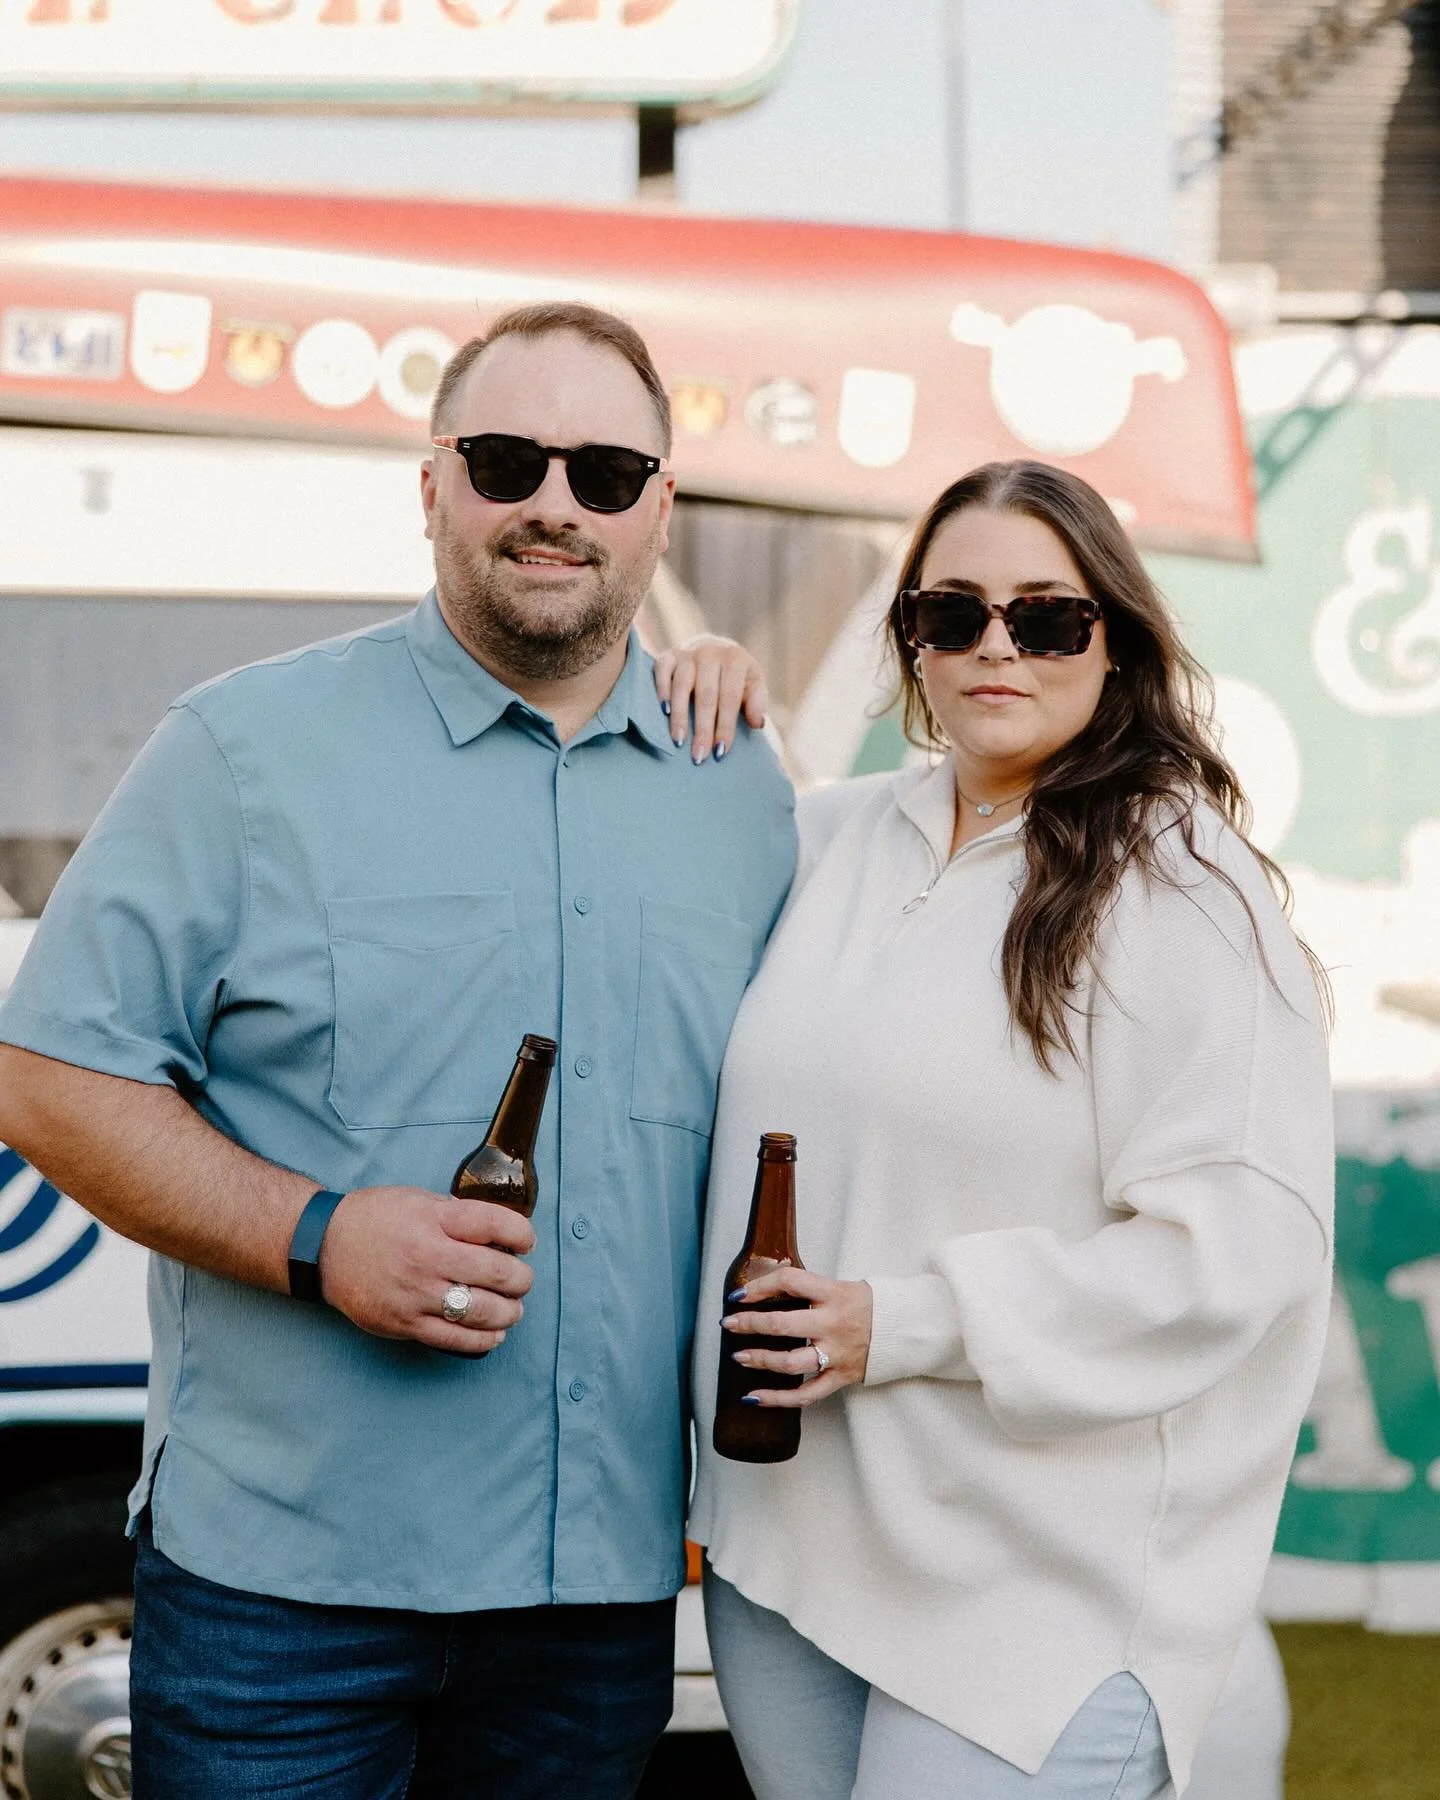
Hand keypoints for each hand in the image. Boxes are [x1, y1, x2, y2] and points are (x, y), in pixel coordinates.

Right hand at [318, 1186, 535, 1356]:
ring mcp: (416, 1294)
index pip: (494, 1225)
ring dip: (510, 1312)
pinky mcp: (404, 1323)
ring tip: (514, 1308)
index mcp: (432, 1220)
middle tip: (523, 1279)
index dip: (521, 1234)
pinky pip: (454, 1339)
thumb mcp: (417, 1199)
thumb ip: (456, 1214)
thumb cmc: (373, 1219)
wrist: (322, 1246)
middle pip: (496, 1272)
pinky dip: (483, 1338)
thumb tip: (497, 1233)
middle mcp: (426, 1256)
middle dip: (521, 1278)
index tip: (526, 1242)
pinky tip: (495, 1332)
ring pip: (482, 1311)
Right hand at [653, 635, 767, 765]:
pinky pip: (662, 671)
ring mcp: (688, 653)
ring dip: (680, 715)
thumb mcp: (753, 683)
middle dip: (703, 728)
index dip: (725, 726)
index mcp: (735, 659)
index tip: (721, 751)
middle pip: (706, 696)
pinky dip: (662, 690)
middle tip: (699, 756)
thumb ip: (757, 702)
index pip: (730, 698)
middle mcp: (710, 653)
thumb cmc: (735, 676)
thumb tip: (757, 723)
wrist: (714, 650)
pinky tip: (663, 712)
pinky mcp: (669, 655)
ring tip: (679, 740)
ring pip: (682, 686)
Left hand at [721, 1265, 872, 1406]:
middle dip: (750, 1324)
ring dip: (760, 1360)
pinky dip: (778, 1399)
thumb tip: (766, 1283)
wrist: (905, 1328)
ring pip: (791, 1362)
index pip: (790, 1281)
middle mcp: (833, 1323)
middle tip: (729, 1324)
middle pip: (783, 1324)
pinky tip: (754, 1397)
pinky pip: (806, 1394)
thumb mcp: (840, 1286)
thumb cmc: (866, 1304)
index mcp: (833, 1293)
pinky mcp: (841, 1376)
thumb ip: (808, 1287)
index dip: (760, 1285)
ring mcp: (837, 1353)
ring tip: (739, 1357)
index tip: (740, 1294)